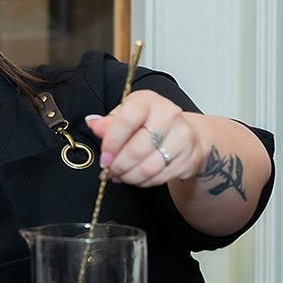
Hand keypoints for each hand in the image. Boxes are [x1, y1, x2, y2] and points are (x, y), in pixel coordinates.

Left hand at [84, 90, 203, 188]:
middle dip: (118, 165)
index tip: (104, 158)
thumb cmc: (150, 122)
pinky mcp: (189, 157)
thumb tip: (93, 124)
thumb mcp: (126, 115)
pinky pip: (160, 177)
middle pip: (137, 149)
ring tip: (121, 176)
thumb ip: (109, 123)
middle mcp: (169, 115)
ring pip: (149, 167)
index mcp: (148, 101)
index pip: (127, 121)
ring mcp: (182, 137)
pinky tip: (137, 177)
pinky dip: (144, 181)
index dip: (111, 143)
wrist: (184, 130)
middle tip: (110, 171)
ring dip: (130, 176)